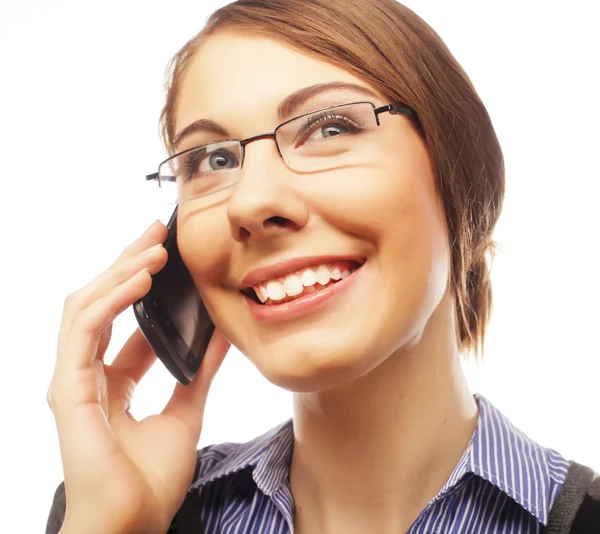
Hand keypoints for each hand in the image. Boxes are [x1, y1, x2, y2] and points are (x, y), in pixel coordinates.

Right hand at [48, 220, 229, 533]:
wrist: (132, 527)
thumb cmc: (149, 483)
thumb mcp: (186, 411)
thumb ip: (200, 371)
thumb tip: (222, 334)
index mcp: (113, 381)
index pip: (124, 319)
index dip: (143, 285)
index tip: (168, 255)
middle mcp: (88, 374)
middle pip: (102, 303)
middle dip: (128, 263)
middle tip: (157, 232)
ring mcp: (73, 380)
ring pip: (87, 306)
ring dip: (119, 272)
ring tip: (154, 248)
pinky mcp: (68, 388)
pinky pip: (84, 329)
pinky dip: (110, 299)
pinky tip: (139, 278)